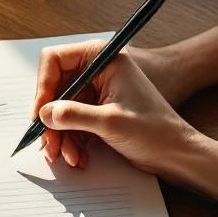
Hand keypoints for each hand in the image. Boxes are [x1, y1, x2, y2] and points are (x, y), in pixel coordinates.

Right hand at [34, 41, 198, 175]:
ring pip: (61, 109)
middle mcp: (98, 70)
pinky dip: (71, 140)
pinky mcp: (98, 110)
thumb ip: (73, 115)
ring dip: (60, 135)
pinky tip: (78, 157)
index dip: (43, 87)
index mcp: (103, 59)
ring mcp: (98, 91)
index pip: (55, 60)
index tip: (40, 113)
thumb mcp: (110, 122)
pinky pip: (72, 122)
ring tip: (67, 156)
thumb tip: (44, 114)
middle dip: (51, 119)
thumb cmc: (155, 131)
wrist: (177, 153)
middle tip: (48, 144)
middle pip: (55, 88)